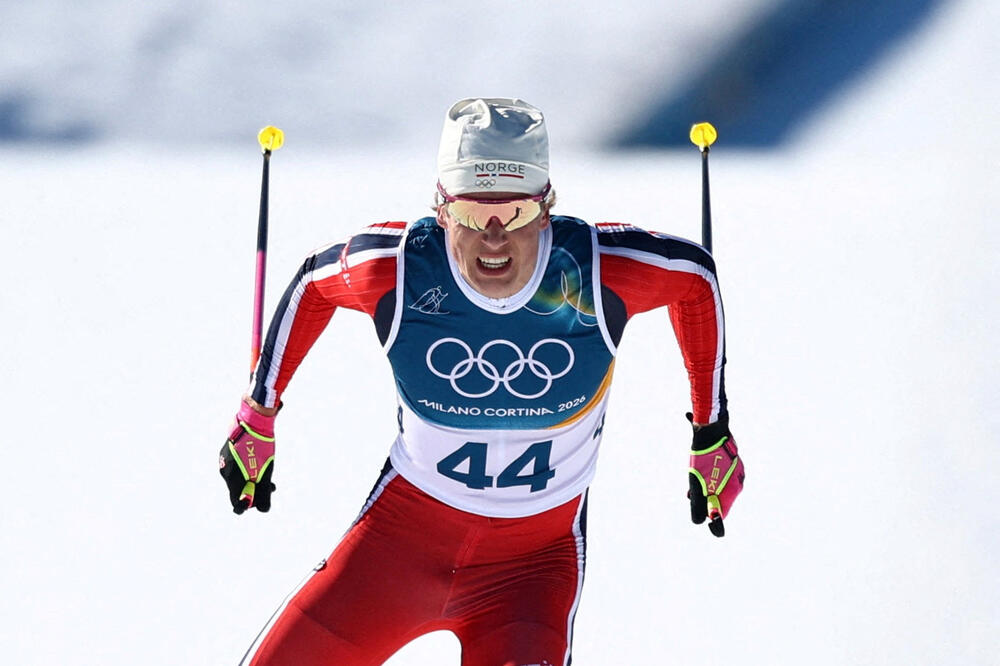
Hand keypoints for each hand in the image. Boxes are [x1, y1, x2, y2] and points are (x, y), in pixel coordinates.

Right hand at [219, 401, 275, 513]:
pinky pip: (236, 467)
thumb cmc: (261, 447)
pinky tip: (259, 464)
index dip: (247, 506)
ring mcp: (225, 461)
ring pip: (238, 478)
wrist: (254, 421)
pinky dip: (247, 470)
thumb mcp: (266, 472)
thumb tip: (263, 509)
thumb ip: (263, 492)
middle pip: (238, 490)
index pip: (236, 502)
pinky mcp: (227, 453)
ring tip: (269, 477)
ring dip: (253, 480)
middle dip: (254, 491)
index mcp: (232, 478)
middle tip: (271, 488)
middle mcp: (225, 472)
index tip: (260, 502)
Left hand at [687, 413, 743, 536]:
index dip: (711, 519)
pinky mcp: (733, 463)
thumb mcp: (696, 483)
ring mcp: (737, 472)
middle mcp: (737, 483)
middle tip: (690, 494)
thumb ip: (699, 503)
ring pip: (721, 487)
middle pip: (720, 500)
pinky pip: (722, 475)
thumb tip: (699, 522)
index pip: (722, 514)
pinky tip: (699, 471)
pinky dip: (711, 477)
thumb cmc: (703, 457)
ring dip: (706, 488)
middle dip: (705, 500)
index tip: (701, 517)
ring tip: (692, 483)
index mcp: (731, 491)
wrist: (711, 429)